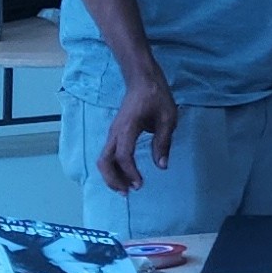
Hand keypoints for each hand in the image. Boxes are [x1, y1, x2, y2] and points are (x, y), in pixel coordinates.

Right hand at [95, 69, 178, 193]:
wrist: (142, 79)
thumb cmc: (156, 96)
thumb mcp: (167, 118)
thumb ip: (163, 142)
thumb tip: (162, 166)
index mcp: (127, 128)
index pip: (123, 156)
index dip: (130, 173)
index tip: (140, 185)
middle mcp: (115, 132)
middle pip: (104, 161)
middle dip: (113, 180)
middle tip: (128, 193)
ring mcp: (113, 132)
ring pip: (104, 159)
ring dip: (112, 176)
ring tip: (126, 188)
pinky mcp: (115, 133)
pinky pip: (108, 154)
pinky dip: (113, 167)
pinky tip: (125, 175)